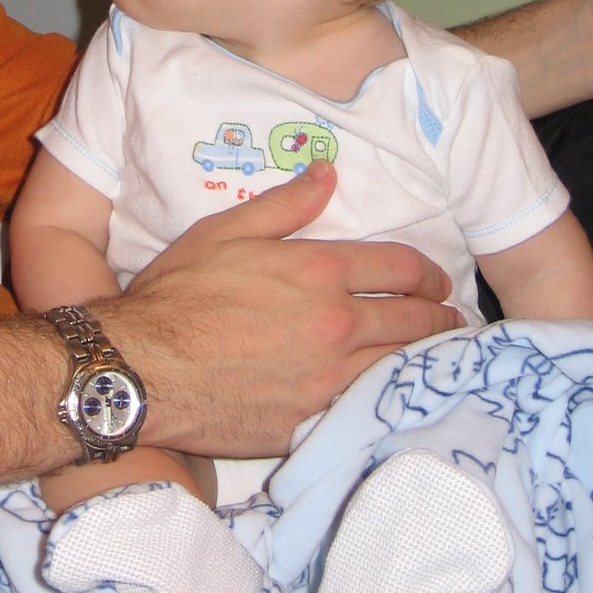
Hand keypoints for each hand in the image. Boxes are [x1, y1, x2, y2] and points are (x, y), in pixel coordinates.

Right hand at [103, 162, 460, 460]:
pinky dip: (394, 397)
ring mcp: (329, 378)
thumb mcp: (225, 231)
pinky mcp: (314, 420)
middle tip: (450, 319)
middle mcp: (335, 324)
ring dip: (426, 359)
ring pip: (402, 366)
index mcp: (318, 271)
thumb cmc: (178, 295)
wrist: (142, 370)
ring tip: (436, 358)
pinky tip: (398, 395)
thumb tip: (328, 171)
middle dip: (440, 317)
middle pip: (413, 320)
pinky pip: (373, 407)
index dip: (428, 272)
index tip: (438, 281)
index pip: (400, 267)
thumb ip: (286, 204)